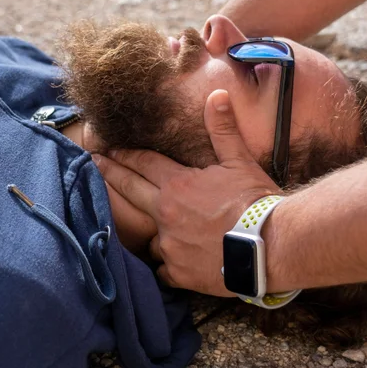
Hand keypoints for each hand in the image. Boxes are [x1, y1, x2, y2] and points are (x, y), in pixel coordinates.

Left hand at [94, 89, 280, 295]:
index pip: (143, 163)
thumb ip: (222, 130)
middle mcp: (166, 214)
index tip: (106, 150)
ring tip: (152, 230)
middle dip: (112, 175)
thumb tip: (216, 95)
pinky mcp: (179, 272)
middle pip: (131, 190)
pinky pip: (163, 268)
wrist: (271, 245)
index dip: (125, 155)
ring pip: (150, 236)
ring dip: (152, 230)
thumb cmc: (256, 201)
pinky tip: (175, 261)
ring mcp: (169, 245)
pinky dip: (169, 264)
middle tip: (94, 165)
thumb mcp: (239, 162)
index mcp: (177, 185)